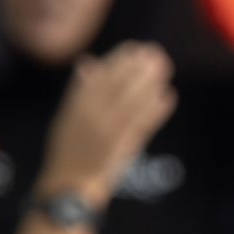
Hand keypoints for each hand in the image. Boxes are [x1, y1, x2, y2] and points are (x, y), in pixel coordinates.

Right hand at [41, 43, 177, 202]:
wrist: (70, 185)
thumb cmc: (68, 150)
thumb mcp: (66, 117)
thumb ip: (79, 91)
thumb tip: (88, 62)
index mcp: (76, 106)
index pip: (100, 76)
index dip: (119, 60)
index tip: (135, 48)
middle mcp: (91, 116)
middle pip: (119, 85)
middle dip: (139, 67)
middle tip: (156, 53)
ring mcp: (107, 131)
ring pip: (132, 101)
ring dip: (150, 82)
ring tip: (164, 68)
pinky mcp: (121, 148)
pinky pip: (141, 125)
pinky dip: (155, 110)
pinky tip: (167, 96)